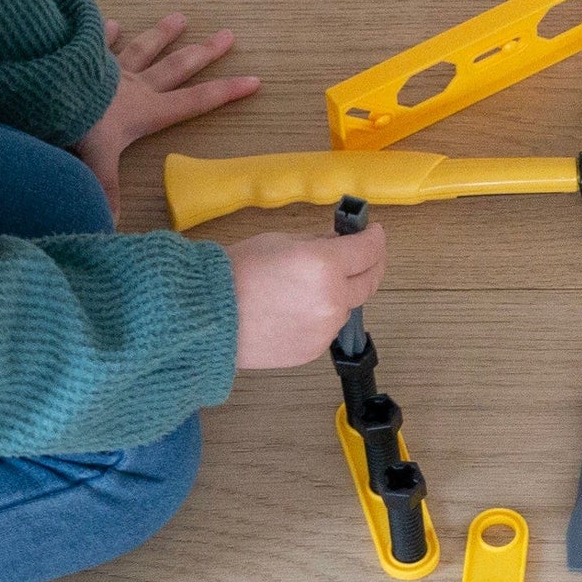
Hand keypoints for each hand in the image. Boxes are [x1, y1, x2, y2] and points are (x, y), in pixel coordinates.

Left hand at [78, 12, 260, 214]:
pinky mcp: (84, 57)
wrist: (45, 85)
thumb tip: (110, 228)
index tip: (255, 80)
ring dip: (163, 34)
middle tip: (228, 35)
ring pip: (144, 48)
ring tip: (180, 17)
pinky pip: (98, 43)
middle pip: (177, 67)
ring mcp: (111, 68)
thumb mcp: (96, 163)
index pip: (195, 101)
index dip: (226, 92)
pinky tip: (113, 22)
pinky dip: (106, 33)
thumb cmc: (78, 122)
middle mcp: (135, 86)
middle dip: (205, 53)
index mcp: (147, 111)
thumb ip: (107, 192)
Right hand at [228, 227, 387, 368]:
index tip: (374, 232)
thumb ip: (318, 243)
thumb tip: (339, 244)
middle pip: (369, 281)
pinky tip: (299, 308)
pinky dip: (323, 315)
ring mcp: (325, 328)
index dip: (375, 238)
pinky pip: (328, 328)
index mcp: (324, 264)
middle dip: (372, 264)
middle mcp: (332, 298)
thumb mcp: (280, 241)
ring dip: (343, 292)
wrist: (207, 316)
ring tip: (317, 284)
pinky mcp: (314, 349)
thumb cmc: (235, 273)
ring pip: (348, 306)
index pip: (368, 249)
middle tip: (367, 255)